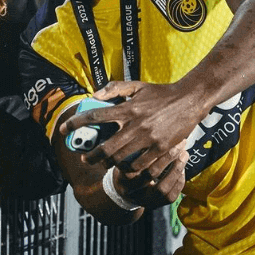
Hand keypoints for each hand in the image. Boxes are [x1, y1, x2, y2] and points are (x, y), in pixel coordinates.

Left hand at [60, 80, 203, 174]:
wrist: (190, 100)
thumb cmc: (161, 93)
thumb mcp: (137, 86)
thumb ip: (114, 89)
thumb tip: (94, 96)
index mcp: (128, 108)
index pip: (95, 116)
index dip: (76, 123)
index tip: (64, 129)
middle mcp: (136, 125)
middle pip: (106, 148)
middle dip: (91, 157)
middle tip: (84, 159)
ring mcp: (149, 139)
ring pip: (122, 160)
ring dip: (110, 165)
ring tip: (106, 163)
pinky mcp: (161, 150)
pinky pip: (141, 166)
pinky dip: (131, 169)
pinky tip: (127, 168)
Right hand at [114, 140, 188, 209]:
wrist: (125, 191)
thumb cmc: (127, 165)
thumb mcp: (125, 155)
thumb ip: (133, 144)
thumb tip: (147, 121)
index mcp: (122, 174)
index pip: (137, 162)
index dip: (151, 149)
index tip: (163, 134)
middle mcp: (132, 189)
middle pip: (150, 174)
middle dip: (167, 158)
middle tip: (179, 144)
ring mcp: (144, 199)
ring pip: (162, 188)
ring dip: (176, 170)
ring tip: (184, 154)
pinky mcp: (157, 205)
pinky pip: (171, 196)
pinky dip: (179, 181)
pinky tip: (183, 168)